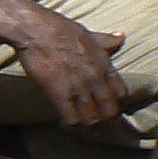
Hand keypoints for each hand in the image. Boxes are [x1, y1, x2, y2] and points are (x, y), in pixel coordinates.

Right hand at [10, 8, 128, 127]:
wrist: (36, 29)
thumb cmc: (61, 28)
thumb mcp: (89, 33)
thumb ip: (106, 40)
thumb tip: (121, 36)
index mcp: (104, 63)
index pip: (121, 92)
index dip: (117, 104)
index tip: (110, 108)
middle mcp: (95, 77)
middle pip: (110, 110)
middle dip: (107, 122)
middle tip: (101, 127)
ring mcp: (78, 86)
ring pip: (92, 118)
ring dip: (89, 128)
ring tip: (85, 130)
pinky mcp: (58, 92)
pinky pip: (71, 118)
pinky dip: (71, 127)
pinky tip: (66, 125)